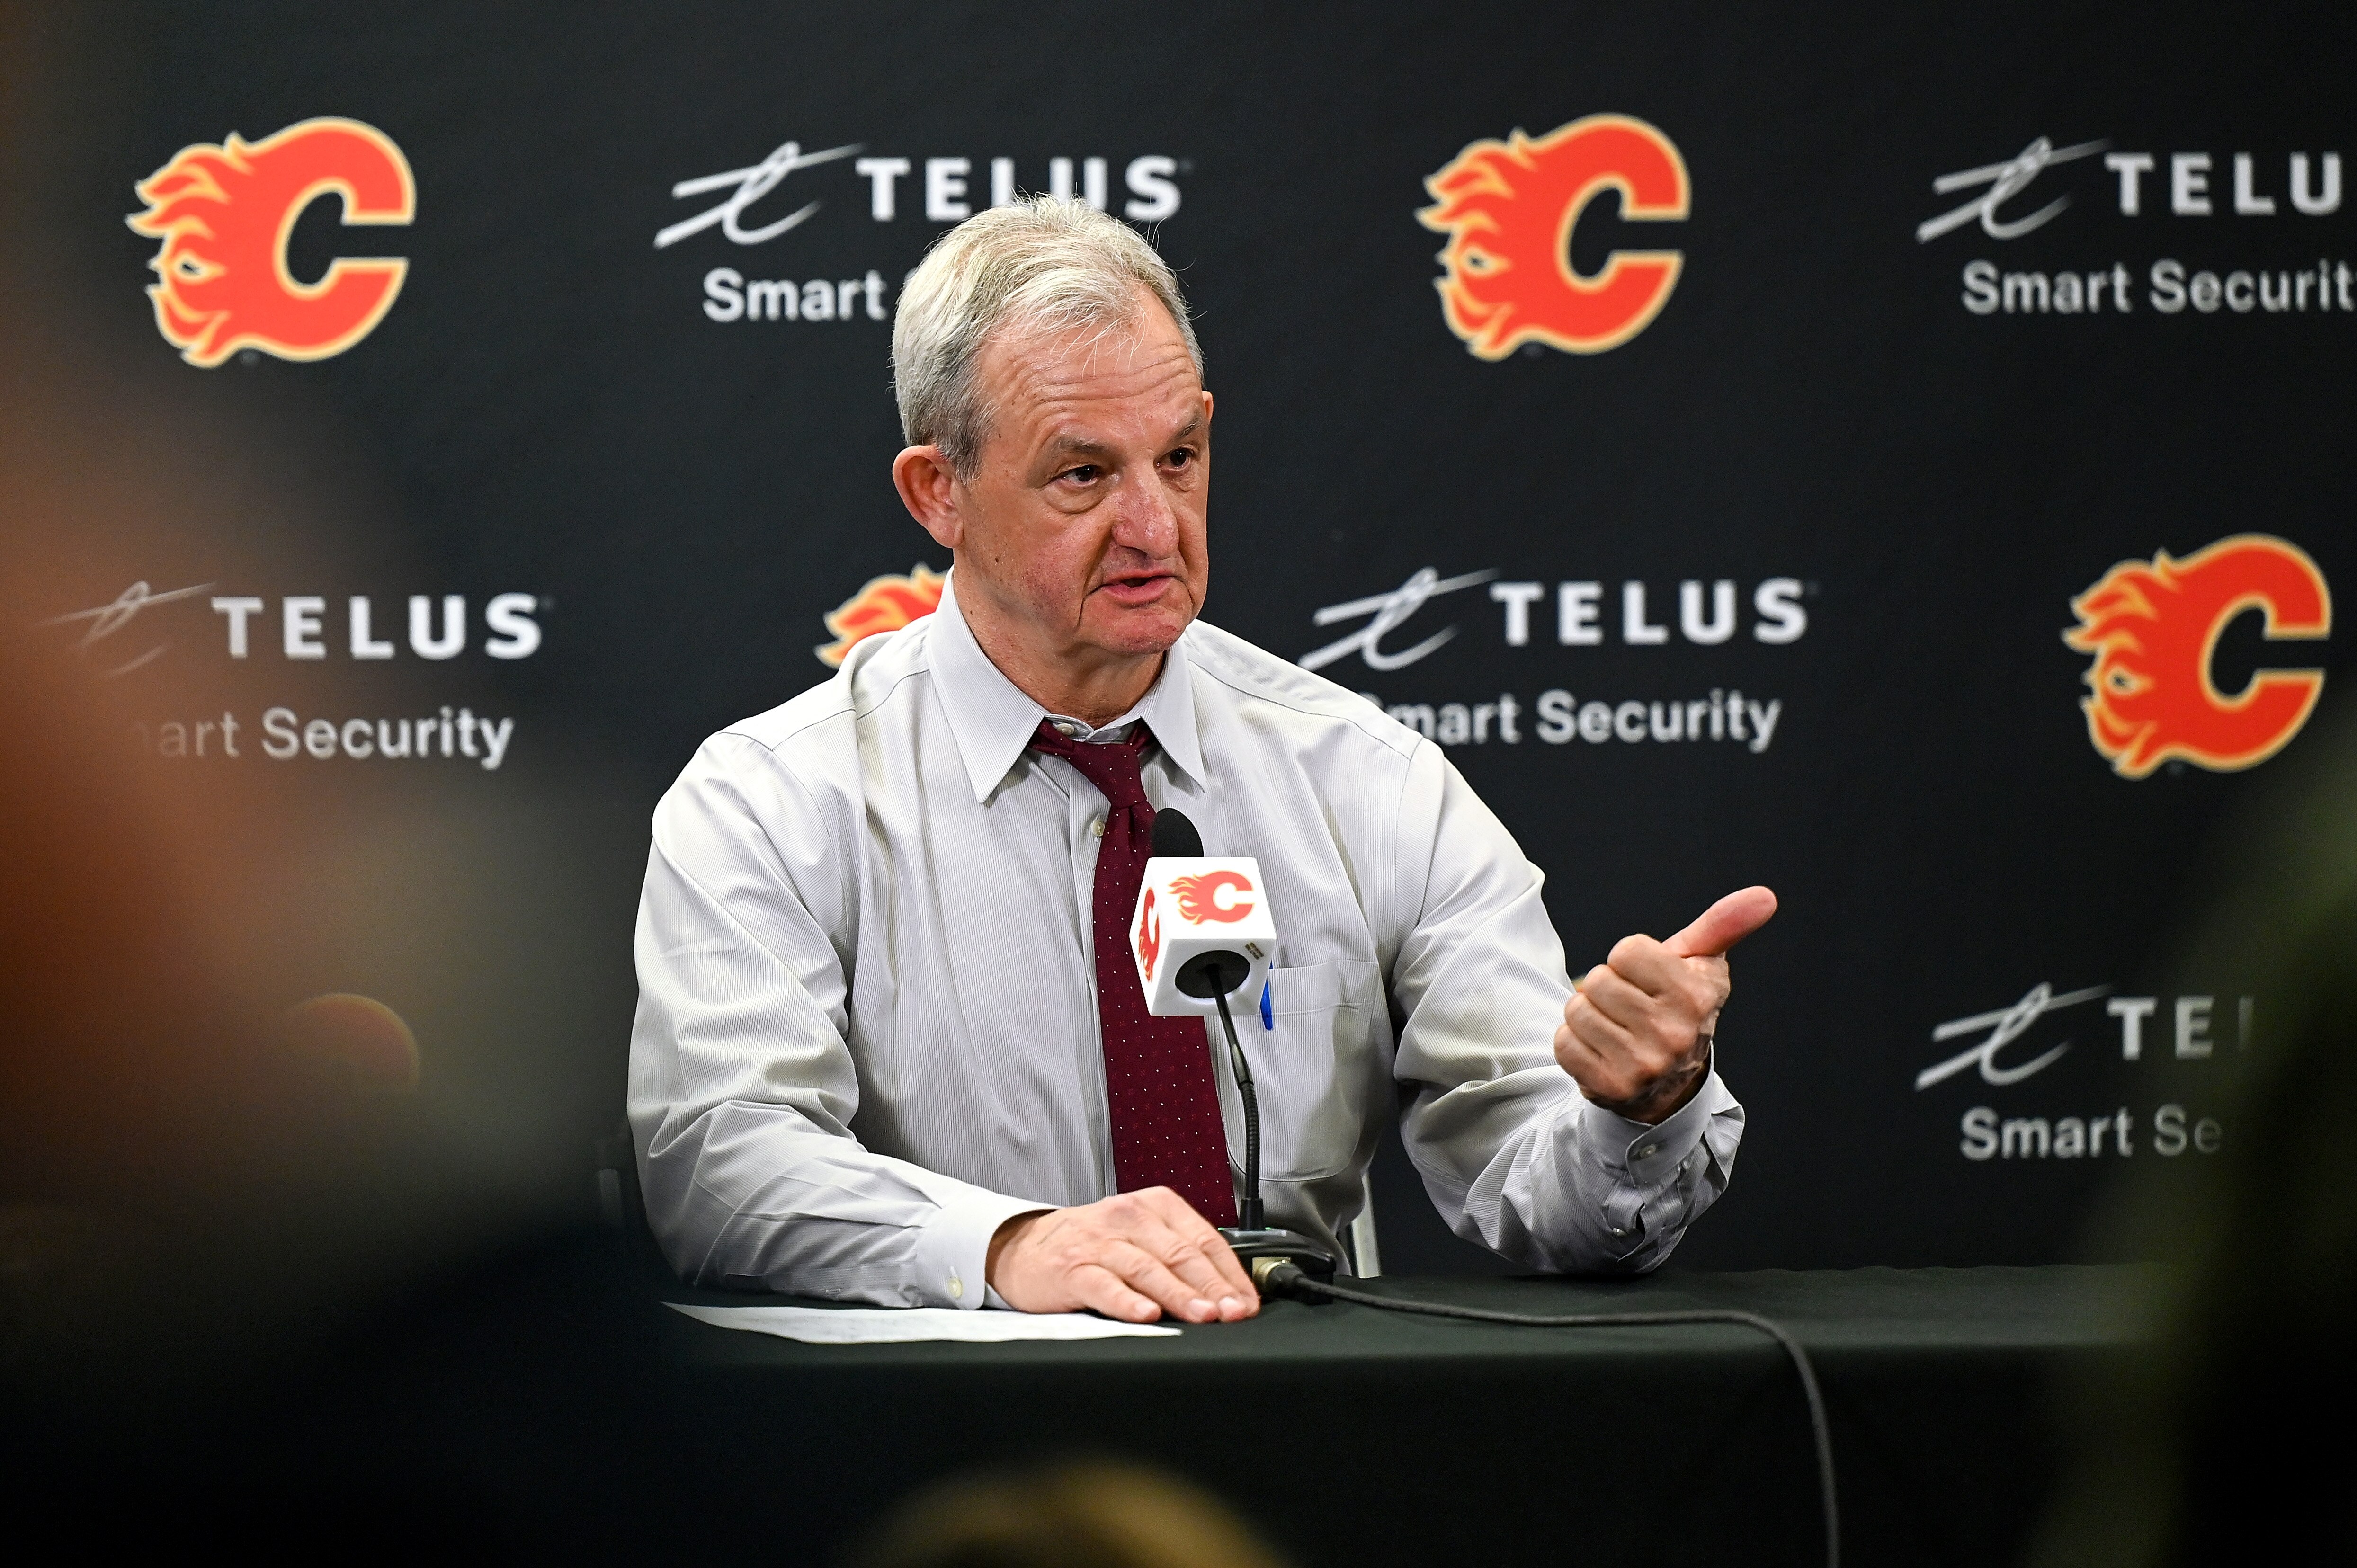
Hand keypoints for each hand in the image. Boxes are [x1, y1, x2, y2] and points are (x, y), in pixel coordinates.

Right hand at [985, 1188, 1258, 1323]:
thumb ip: (1178, 1259)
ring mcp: (1100, 1242)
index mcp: (1154, 1206)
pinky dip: (1128, 1301)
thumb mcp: (1140, 1237)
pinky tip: (1147, 1315)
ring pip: (1147, 1268)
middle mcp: (1129, 1217)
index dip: (1230, 1274)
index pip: (1204, 1240)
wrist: (1026, 1248)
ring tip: (1203, 1315)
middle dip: (1213, 1287)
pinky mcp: (1072, 1268)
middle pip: (1181, 1254)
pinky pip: (1105, 1284)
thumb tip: (1228, 1296)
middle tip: (1234, 1313)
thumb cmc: (1094, 1246)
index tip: (1247, 1303)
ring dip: (1179, 1294)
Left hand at [1554, 886, 1777, 1124]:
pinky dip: (1574, 1043)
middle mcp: (1674, 1033)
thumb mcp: (1701, 964)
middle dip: (1607, 988)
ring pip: (1577, 1010)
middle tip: (1630, 1008)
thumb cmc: (1678, 1009)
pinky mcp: (1610, 1087)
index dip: (1629, 961)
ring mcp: (1643, 1065)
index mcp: (1696, 996)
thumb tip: (1765, 896)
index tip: (1646, 980)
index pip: (1626, 950)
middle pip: (1598, 979)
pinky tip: (1601, 1051)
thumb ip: (1723, 925)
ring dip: (1588, 1016)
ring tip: (1615, 1029)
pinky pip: (1563, 1043)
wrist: (1667, 1085)